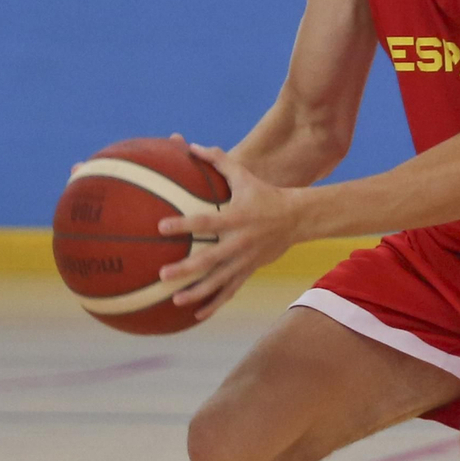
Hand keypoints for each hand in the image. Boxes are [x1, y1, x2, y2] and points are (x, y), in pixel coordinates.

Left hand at [157, 144, 304, 322]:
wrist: (297, 217)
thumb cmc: (265, 193)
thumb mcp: (245, 175)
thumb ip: (218, 161)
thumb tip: (191, 145)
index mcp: (236, 217)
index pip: (206, 222)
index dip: (185, 224)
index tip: (162, 226)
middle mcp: (240, 241)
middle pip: (211, 258)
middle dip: (187, 269)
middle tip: (163, 275)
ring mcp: (246, 259)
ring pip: (220, 280)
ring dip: (198, 292)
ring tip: (176, 300)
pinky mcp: (250, 270)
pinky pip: (231, 290)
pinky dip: (215, 303)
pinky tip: (197, 315)